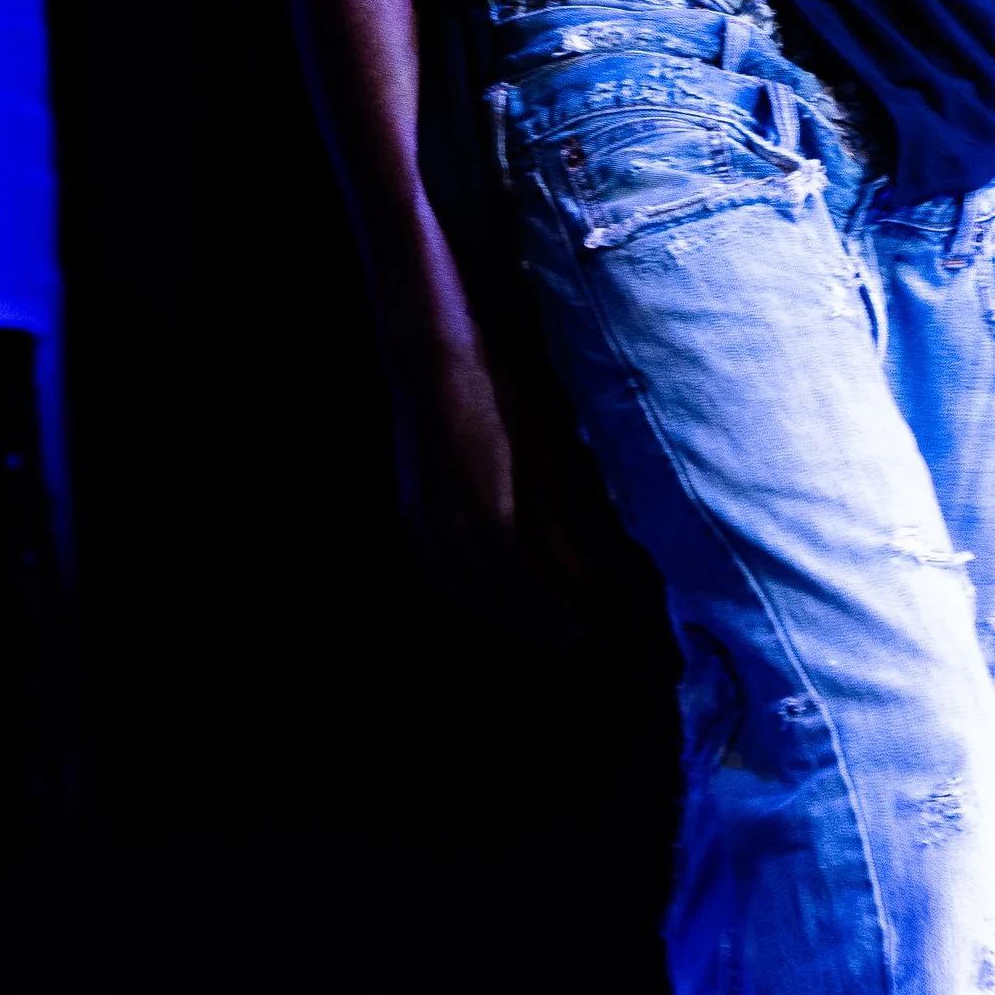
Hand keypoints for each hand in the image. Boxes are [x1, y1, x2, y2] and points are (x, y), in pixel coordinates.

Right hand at [394, 327, 597, 638]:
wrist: (430, 358)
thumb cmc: (497, 396)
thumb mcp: (545, 453)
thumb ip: (561, 520)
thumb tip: (584, 575)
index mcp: (486, 519)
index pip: (524, 588)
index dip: (551, 614)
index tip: (579, 628)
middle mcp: (448, 531)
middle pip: (491, 595)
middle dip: (528, 620)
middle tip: (563, 635)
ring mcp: (422, 521)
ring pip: (461, 585)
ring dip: (496, 609)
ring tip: (529, 620)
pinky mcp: (409, 508)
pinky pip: (438, 566)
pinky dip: (466, 587)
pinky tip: (485, 589)